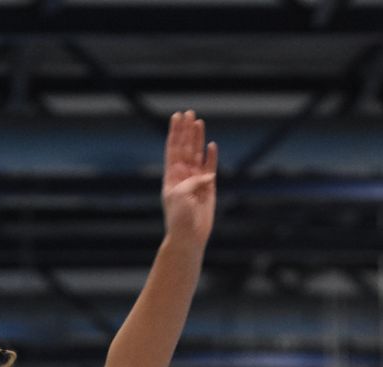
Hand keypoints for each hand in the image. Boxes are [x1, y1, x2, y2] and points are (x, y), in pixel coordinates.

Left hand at [160, 110, 216, 244]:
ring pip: (197, 154)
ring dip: (198, 138)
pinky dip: (211, 157)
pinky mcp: (209, 187)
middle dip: (187, 130)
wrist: (189, 236)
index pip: (173, 149)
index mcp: (171, 176)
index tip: (176, 117)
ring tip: (199, 122)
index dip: (175, 132)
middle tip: (189, 113)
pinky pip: (210, 168)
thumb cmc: (179, 218)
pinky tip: (211, 145)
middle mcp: (183, 175)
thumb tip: (207, 176)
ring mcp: (196, 180)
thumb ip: (192, 182)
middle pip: (185, 147)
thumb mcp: (180, 196)